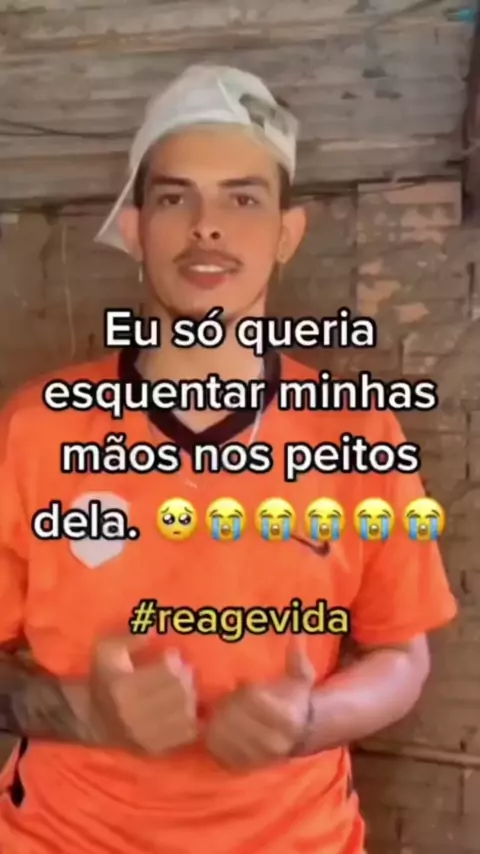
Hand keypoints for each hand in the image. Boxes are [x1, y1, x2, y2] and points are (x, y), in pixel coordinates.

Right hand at [63, 635, 197, 755]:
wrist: (92, 719)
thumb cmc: (103, 679)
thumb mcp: (106, 651)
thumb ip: (130, 637)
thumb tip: (154, 629)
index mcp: (122, 688)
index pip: (164, 674)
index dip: (174, 661)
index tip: (173, 655)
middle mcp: (133, 714)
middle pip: (178, 693)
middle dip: (187, 677)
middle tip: (186, 669)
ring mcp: (144, 735)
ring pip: (185, 714)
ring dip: (192, 697)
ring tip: (187, 688)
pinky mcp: (153, 749)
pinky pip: (186, 734)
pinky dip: (193, 719)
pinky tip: (187, 708)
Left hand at [204, 638, 315, 770]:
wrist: (299, 734)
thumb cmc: (294, 700)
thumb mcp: (301, 678)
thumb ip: (297, 655)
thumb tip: (298, 630)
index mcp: (286, 718)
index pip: (252, 698)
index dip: (245, 689)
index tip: (245, 685)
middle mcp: (273, 743)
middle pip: (234, 716)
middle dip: (228, 703)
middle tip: (229, 697)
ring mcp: (257, 758)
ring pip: (222, 733)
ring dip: (217, 718)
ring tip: (222, 710)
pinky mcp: (242, 766)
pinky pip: (217, 749)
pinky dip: (212, 736)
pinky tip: (217, 725)